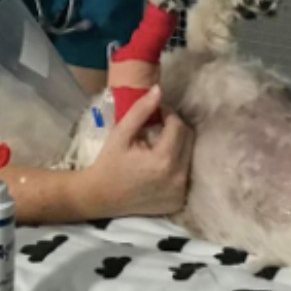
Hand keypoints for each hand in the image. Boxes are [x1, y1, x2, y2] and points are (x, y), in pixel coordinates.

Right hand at [86, 86, 192, 216]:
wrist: (101, 197)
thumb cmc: (109, 164)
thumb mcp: (120, 134)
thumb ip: (140, 111)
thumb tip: (159, 90)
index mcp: (163, 160)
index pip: (178, 126)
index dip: (168, 114)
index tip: (156, 113)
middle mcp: (177, 177)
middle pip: (189, 140)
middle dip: (175, 128)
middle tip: (158, 126)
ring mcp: (180, 192)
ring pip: (189, 156)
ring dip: (177, 145)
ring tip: (157, 144)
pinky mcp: (179, 200)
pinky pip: (185, 173)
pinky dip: (176, 164)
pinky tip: (159, 163)